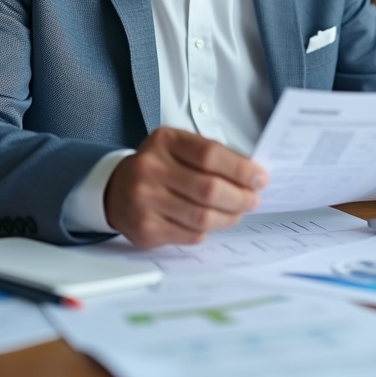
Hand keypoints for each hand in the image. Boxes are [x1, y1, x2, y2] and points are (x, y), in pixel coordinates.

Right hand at [104, 127, 267, 247]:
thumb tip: (252, 174)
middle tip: (252, 199)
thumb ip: (213, 156)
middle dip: (240, 197)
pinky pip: (191, 234)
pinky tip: (210, 222)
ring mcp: (145, 200)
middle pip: (209, 189)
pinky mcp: (145, 228)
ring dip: (229, 217)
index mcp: (165, 141)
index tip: (259, 178)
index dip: (240, 169)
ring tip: (237, 212)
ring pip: (202, 217)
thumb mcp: (180, 147)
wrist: (116, 188)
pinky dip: (207, 230)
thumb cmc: (159, 166)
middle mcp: (150, 168)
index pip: (210, 154)